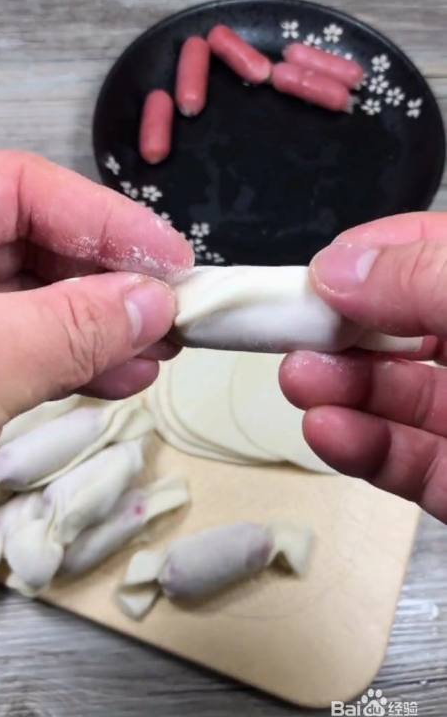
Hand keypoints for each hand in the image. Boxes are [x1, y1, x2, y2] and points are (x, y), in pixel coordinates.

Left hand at [0, 150, 192, 500]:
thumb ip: (71, 325)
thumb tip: (153, 299)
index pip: (18, 189)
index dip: (103, 219)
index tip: (170, 259)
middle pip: (30, 242)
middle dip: (107, 279)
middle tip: (174, 308)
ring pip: (30, 300)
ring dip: (100, 326)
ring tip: (159, 350)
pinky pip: (18, 347)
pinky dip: (70, 362)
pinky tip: (119, 375)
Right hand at [279, 212, 446, 522]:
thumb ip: (425, 280)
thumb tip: (335, 268)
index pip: (428, 255)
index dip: (372, 255)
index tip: (316, 271)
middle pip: (398, 328)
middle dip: (340, 328)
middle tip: (287, 331)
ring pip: (394, 396)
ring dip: (339, 386)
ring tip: (298, 380)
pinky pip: (404, 461)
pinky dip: (360, 446)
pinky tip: (325, 429)